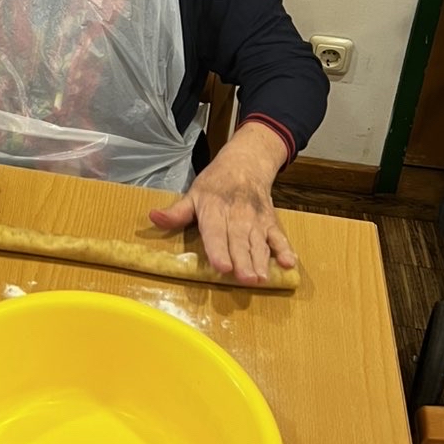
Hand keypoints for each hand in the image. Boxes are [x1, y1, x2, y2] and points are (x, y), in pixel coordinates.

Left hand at [148, 123, 294, 284]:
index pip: (215, 232)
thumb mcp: (192, 194)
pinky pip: (279, 236)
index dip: (218, 249)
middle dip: (243, 261)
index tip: (222, 267)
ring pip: (259, 242)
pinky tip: (290, 264)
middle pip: (239, 240)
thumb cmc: (214, 184)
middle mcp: (236, 215)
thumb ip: (176, 212)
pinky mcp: (271, 222)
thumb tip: (154, 217)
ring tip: (262, 279)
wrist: (245, 163)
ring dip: (262, 261)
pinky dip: (285, 249)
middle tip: (245, 280)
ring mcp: (256, 219)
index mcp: (213, 209)